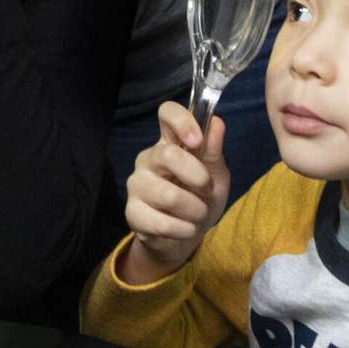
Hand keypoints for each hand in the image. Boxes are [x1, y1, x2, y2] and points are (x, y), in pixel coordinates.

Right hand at [120, 101, 230, 281]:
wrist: (187, 234)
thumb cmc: (201, 197)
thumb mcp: (216, 174)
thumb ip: (214, 150)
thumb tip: (216, 122)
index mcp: (169, 141)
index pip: (167, 113)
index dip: (182, 121)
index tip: (197, 141)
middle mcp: (148, 158)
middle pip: (168, 156)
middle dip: (198, 177)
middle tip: (208, 190)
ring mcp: (136, 185)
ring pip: (168, 196)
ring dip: (195, 210)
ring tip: (198, 215)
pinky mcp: (132, 213)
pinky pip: (162, 223)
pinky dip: (184, 230)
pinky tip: (185, 228)